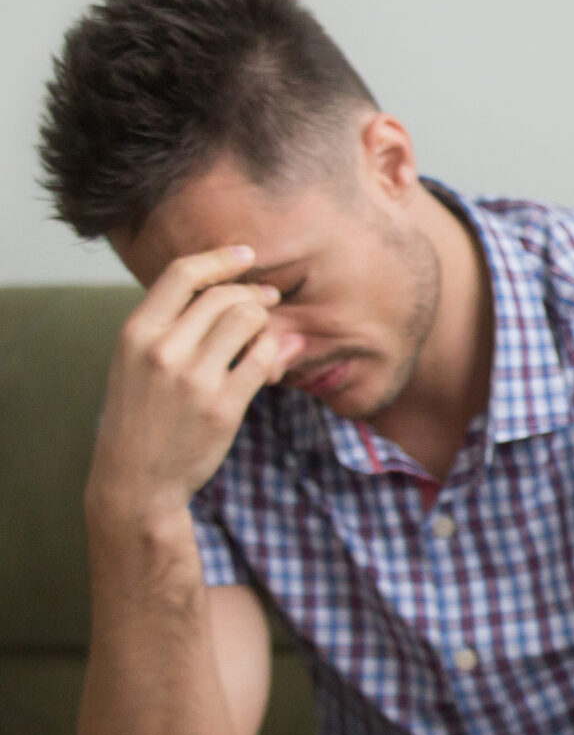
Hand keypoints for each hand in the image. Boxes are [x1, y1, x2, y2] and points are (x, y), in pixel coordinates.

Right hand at [89, 245, 302, 521]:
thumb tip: (229, 293)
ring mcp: (194, 379)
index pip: (182, 274)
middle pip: (224, 296)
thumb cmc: (140, 415)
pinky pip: (264, 359)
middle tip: (270, 299)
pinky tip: (276, 359)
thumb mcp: (135, 362)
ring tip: (267, 331)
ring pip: (248, 321)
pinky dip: (276, 353)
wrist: (136, 478)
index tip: (247, 255)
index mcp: (135, 333)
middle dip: (254, 293)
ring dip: (266, 321)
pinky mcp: (223, 406)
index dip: (220, 259)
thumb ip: (172, 326)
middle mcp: (162, 350)